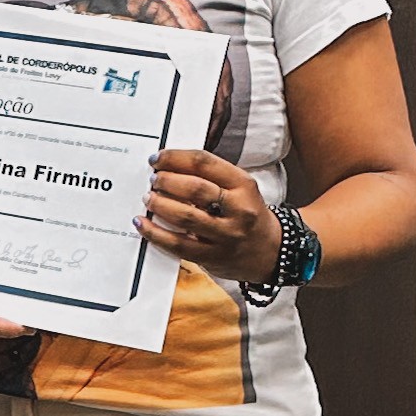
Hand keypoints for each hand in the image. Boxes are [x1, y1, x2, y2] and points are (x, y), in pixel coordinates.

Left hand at [139, 147, 281, 281]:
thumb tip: (170, 167)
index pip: (205, 163)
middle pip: (195, 188)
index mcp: (244, 186)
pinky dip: (156, 233)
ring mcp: (226, 236)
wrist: (271, 252)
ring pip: (186, 217)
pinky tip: (144, 224)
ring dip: (160, 205)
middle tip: (153, 180)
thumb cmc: (249, 215)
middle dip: (166, 181)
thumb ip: (211, 177)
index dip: (175, 158)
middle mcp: (238, 210)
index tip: (158, 158)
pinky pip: (179, 245)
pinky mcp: (213, 257)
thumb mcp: (240, 189)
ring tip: (149, 198)